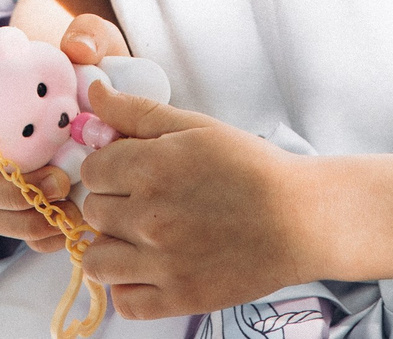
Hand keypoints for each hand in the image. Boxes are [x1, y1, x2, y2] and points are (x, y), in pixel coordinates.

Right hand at [0, 15, 131, 248]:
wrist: (122, 110)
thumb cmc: (98, 71)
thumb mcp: (99, 43)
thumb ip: (89, 34)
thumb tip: (78, 49)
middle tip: (53, 180)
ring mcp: (11, 181)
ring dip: (21, 216)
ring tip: (66, 202)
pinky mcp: (33, 209)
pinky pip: (23, 232)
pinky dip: (42, 234)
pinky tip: (70, 223)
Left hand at [75, 88, 317, 318]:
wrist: (301, 218)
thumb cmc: (251, 167)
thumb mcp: (195, 126)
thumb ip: (137, 111)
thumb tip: (94, 91)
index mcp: (152, 168)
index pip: (91, 170)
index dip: (109, 168)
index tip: (132, 173)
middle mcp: (150, 218)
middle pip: (94, 212)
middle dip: (113, 203)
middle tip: (145, 202)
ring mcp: (163, 263)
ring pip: (97, 261)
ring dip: (112, 248)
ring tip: (140, 239)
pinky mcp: (180, 299)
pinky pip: (124, 302)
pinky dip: (129, 287)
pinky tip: (149, 269)